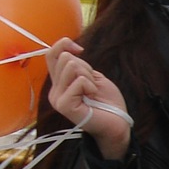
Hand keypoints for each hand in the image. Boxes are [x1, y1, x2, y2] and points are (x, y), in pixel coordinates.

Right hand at [44, 38, 130, 159]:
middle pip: (64, 58)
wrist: (117, 124)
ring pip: (70, 66)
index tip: (80, 49)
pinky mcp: (64, 105)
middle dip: (84, 67)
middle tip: (91, 84)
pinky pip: (78, 81)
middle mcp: (55, 91)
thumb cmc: (107, 102)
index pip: (51, 55)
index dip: (64, 44)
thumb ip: (78, 65)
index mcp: (59, 84)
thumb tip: (69, 51)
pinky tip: (92, 97)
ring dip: (88, 77)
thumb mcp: (92, 76)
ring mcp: (58, 99)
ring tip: (92, 92)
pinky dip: (90, 86)